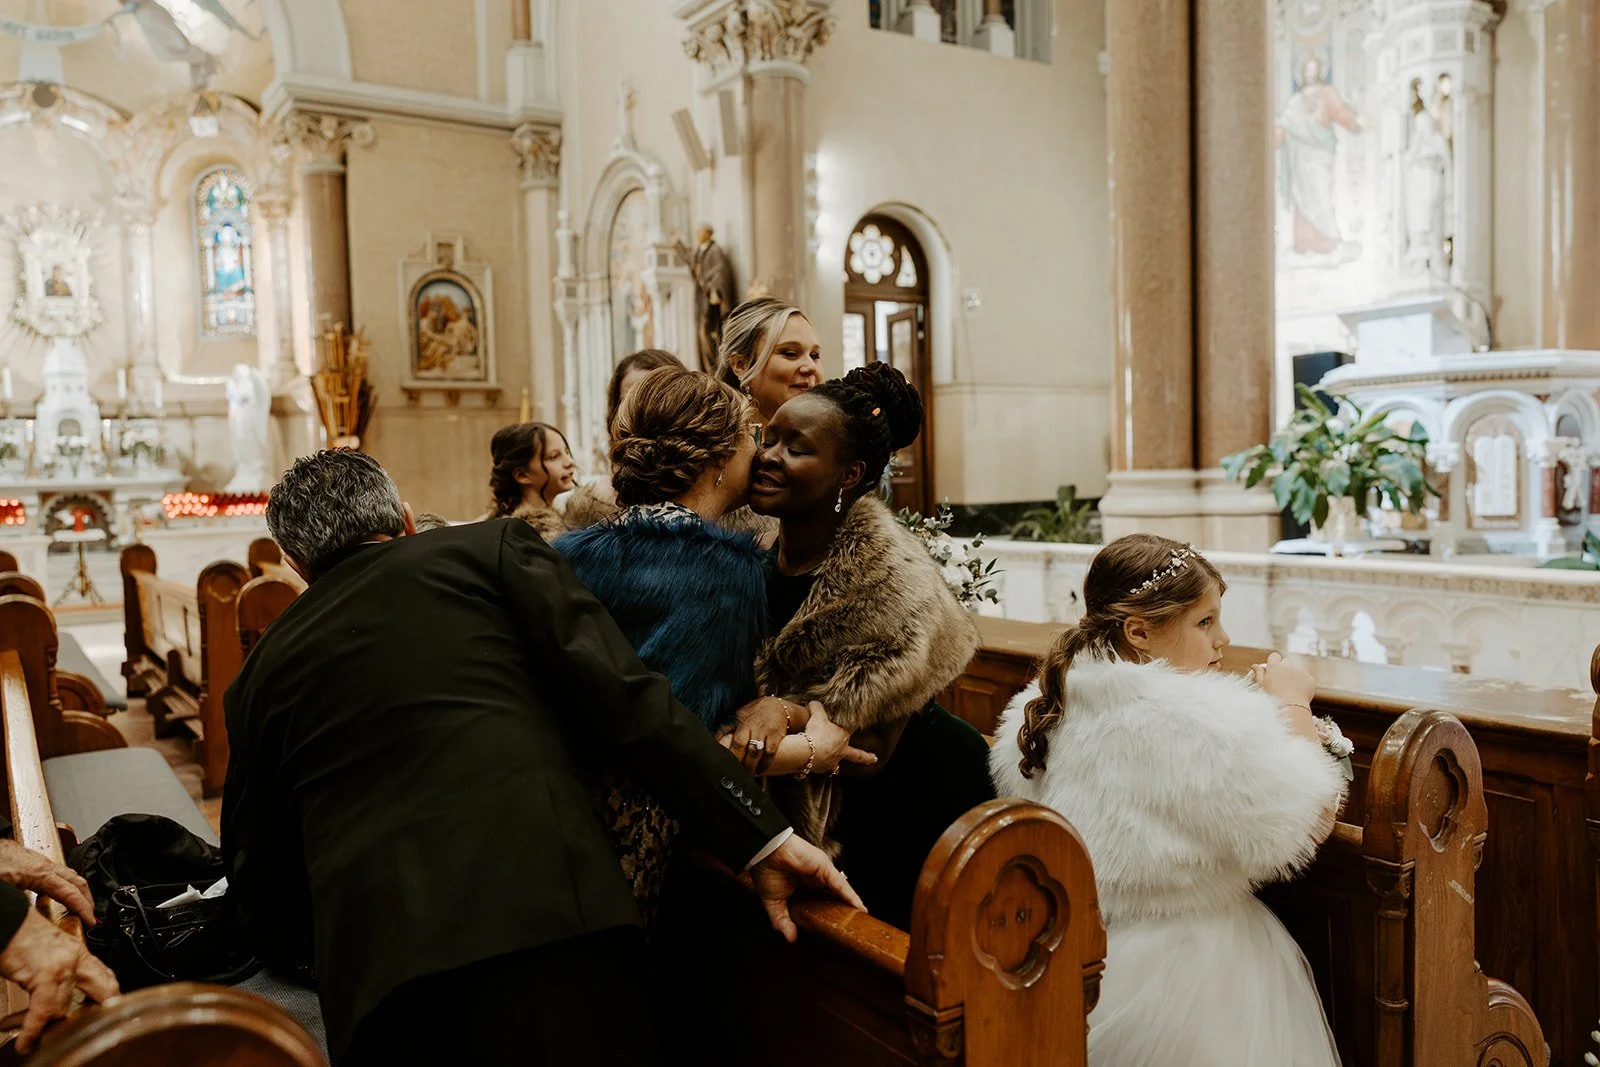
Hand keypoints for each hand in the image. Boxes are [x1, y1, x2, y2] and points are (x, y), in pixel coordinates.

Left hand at [0, 841, 94, 927]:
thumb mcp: (7, 889)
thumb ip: (21, 903)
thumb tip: (28, 920)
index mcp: (40, 873)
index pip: (70, 892)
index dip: (83, 908)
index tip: (90, 921)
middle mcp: (45, 865)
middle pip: (78, 881)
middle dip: (88, 899)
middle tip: (92, 915)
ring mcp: (41, 862)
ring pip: (70, 875)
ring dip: (79, 891)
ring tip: (80, 906)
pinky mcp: (34, 861)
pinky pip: (59, 873)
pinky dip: (66, 884)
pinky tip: (57, 894)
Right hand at [0, 908, 117, 1052]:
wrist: (5, 918)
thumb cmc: (17, 933)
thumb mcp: (45, 952)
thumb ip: (57, 970)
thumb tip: (55, 994)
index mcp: (77, 950)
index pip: (104, 976)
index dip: (108, 997)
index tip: (105, 1011)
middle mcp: (75, 957)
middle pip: (104, 989)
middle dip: (98, 1012)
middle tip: (86, 1029)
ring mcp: (63, 965)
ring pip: (65, 1007)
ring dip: (49, 1027)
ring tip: (35, 1040)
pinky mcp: (45, 973)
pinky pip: (44, 1010)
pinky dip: (32, 1030)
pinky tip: (25, 1041)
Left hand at [724, 697, 812, 774]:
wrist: (776, 705)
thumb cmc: (754, 713)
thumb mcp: (738, 715)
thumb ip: (726, 727)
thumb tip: (712, 741)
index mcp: (737, 720)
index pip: (724, 733)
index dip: (720, 746)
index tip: (717, 759)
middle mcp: (749, 725)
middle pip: (739, 745)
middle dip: (735, 760)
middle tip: (732, 773)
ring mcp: (762, 730)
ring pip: (754, 752)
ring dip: (749, 766)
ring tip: (746, 775)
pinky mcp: (775, 735)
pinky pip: (769, 753)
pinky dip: (764, 764)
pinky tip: (760, 770)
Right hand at [750, 835, 864, 941]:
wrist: (764, 853)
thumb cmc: (766, 872)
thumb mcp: (774, 903)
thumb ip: (782, 920)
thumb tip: (791, 938)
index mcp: (802, 888)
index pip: (819, 903)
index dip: (827, 914)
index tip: (834, 929)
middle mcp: (815, 880)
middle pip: (833, 898)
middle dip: (842, 911)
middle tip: (852, 927)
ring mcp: (821, 874)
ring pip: (840, 892)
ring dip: (850, 905)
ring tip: (860, 920)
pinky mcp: (825, 868)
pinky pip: (841, 885)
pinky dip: (851, 896)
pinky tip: (859, 908)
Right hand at [805, 708, 876, 775]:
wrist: (807, 752)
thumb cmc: (816, 733)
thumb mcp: (816, 715)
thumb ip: (816, 707)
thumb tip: (813, 703)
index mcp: (843, 736)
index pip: (853, 730)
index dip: (857, 726)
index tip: (865, 725)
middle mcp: (841, 750)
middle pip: (856, 754)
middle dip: (867, 757)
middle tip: (875, 758)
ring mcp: (832, 761)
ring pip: (837, 764)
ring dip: (836, 764)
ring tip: (835, 767)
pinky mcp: (822, 768)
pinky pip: (822, 767)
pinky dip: (819, 765)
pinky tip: (813, 762)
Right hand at [1248, 652, 1315, 708]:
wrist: (1290, 706)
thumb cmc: (1273, 697)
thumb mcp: (1262, 685)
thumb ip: (1259, 673)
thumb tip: (1255, 666)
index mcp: (1275, 666)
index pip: (1274, 656)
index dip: (1273, 662)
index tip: (1273, 670)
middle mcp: (1288, 666)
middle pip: (1286, 662)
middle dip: (1284, 669)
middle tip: (1281, 681)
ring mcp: (1300, 671)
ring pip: (1296, 671)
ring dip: (1294, 677)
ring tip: (1290, 690)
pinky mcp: (1309, 679)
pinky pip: (1306, 679)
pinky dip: (1303, 684)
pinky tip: (1298, 693)